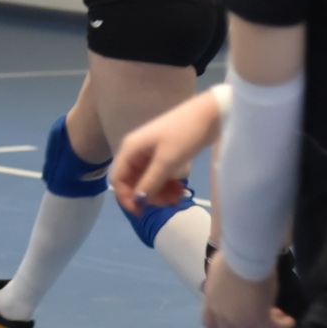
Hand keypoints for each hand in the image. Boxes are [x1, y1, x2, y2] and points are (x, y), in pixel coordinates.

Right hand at [110, 91, 222, 214]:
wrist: (209, 115)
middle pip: (133, 182)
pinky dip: (167, 185)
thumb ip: (150, 182)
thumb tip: (137, 201)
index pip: (118, 179)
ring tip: (179, 196)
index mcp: (130, 149)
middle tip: (169, 202)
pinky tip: (181, 189)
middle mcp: (136, 151)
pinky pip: (159, 176)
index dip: (126, 198)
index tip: (142, 212)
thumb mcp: (167, 161)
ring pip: (148, 181)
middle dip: (149, 195)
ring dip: (160, 192)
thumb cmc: (184, 134)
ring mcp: (150, 153)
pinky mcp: (164, 155)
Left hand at [202, 252, 294, 327]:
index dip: (221, 325)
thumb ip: (219, 285)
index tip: (231, 319)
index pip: (210, 324)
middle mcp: (224, 316)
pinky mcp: (261, 321)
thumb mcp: (218, 273)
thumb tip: (224, 285)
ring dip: (265, 326)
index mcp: (212, 303)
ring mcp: (242, 322)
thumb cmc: (230, 259)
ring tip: (276, 313)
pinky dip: (283, 326)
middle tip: (255, 316)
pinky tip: (290, 321)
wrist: (245, 259)